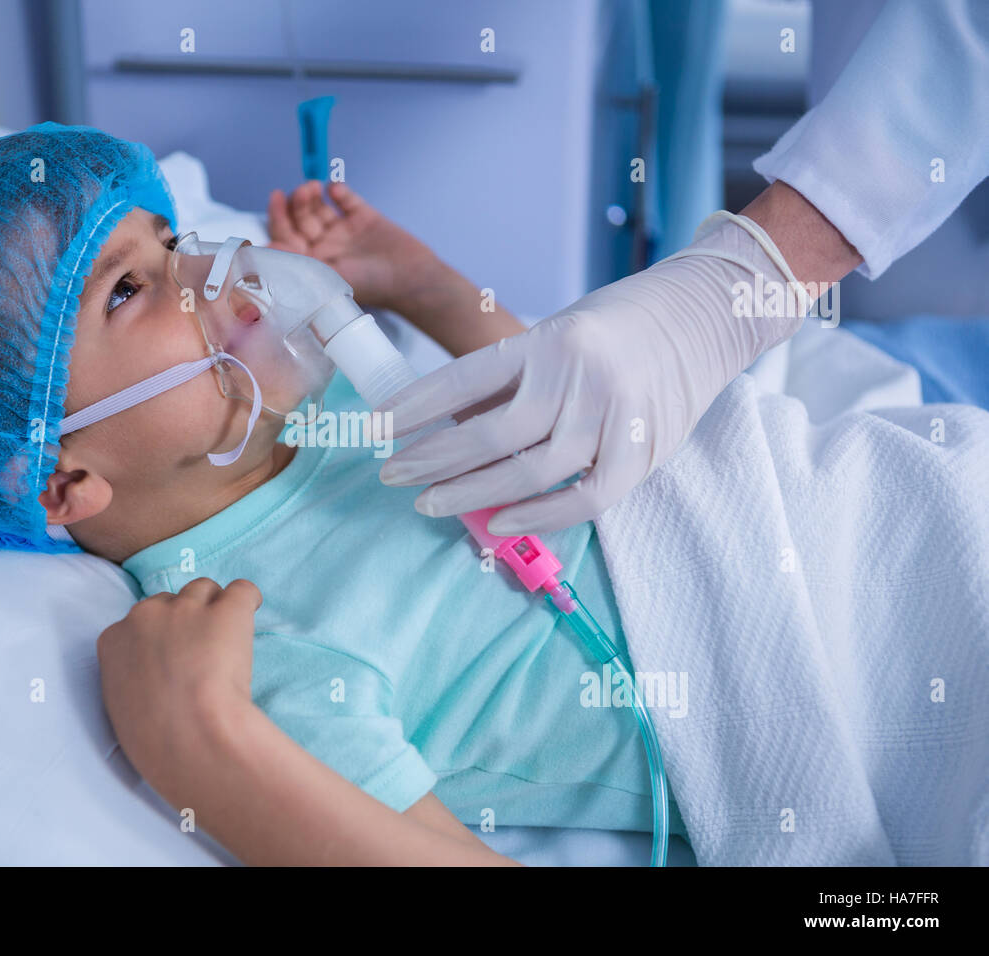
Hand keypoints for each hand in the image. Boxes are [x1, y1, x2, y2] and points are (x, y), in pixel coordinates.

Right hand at [97, 577, 261, 778]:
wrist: (190, 738)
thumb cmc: (154, 740)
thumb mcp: (122, 706)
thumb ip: (133, 678)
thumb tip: (155, 679)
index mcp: (114, 639)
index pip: (139, 620)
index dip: (160, 638)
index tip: (174, 659)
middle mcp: (146, 615)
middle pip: (170, 600)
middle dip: (186, 621)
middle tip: (203, 654)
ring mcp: (186, 609)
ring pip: (204, 589)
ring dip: (215, 608)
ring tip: (229, 640)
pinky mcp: (226, 611)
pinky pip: (242, 590)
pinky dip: (248, 601)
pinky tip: (251, 615)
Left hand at [266, 180, 438, 312]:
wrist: (411, 278)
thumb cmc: (370, 285)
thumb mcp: (328, 276)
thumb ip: (297, 260)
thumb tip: (266, 248)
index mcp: (312, 262)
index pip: (286, 236)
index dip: (278, 216)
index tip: (276, 196)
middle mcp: (325, 245)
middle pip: (301, 218)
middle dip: (298, 203)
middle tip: (303, 192)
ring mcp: (343, 230)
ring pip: (319, 206)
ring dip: (313, 194)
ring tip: (314, 187)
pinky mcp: (363, 218)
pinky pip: (345, 199)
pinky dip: (338, 191)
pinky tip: (335, 189)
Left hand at [376, 212, 808, 535]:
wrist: (705, 314)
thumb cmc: (616, 327)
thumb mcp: (558, 334)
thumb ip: (513, 379)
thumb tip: (449, 428)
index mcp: (548, 339)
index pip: (465, 378)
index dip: (416, 407)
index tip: (375, 429)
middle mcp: (578, 376)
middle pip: (489, 435)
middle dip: (431, 460)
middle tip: (392, 475)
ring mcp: (614, 416)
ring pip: (528, 472)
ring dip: (470, 494)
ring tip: (429, 502)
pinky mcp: (643, 452)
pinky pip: (583, 499)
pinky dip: (539, 517)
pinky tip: (499, 524)